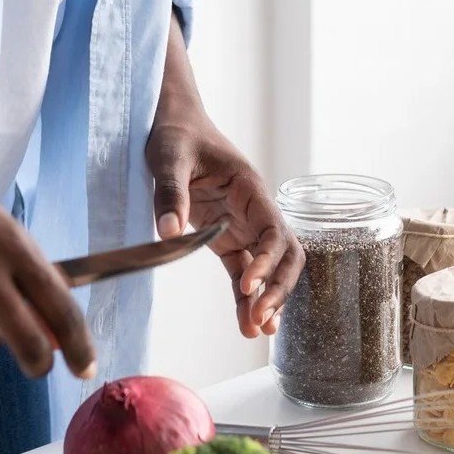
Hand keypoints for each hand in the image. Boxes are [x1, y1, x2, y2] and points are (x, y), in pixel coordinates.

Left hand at [146, 117, 303, 336]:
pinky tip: (247, 325)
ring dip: (268, 299)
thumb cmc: (175, 133)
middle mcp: (254, 210)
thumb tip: (168, 232)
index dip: (268, 259)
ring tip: (258, 332)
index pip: (274, 230)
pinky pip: (242, 273)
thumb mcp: (168, 158)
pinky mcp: (225, 239)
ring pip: (270, 269)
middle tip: (261, 320)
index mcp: (250, 188)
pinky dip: (246, 298)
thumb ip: (170, 194)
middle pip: (285, 255)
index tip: (248, 282)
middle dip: (278, 288)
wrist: (171, 122)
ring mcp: (242, 227)